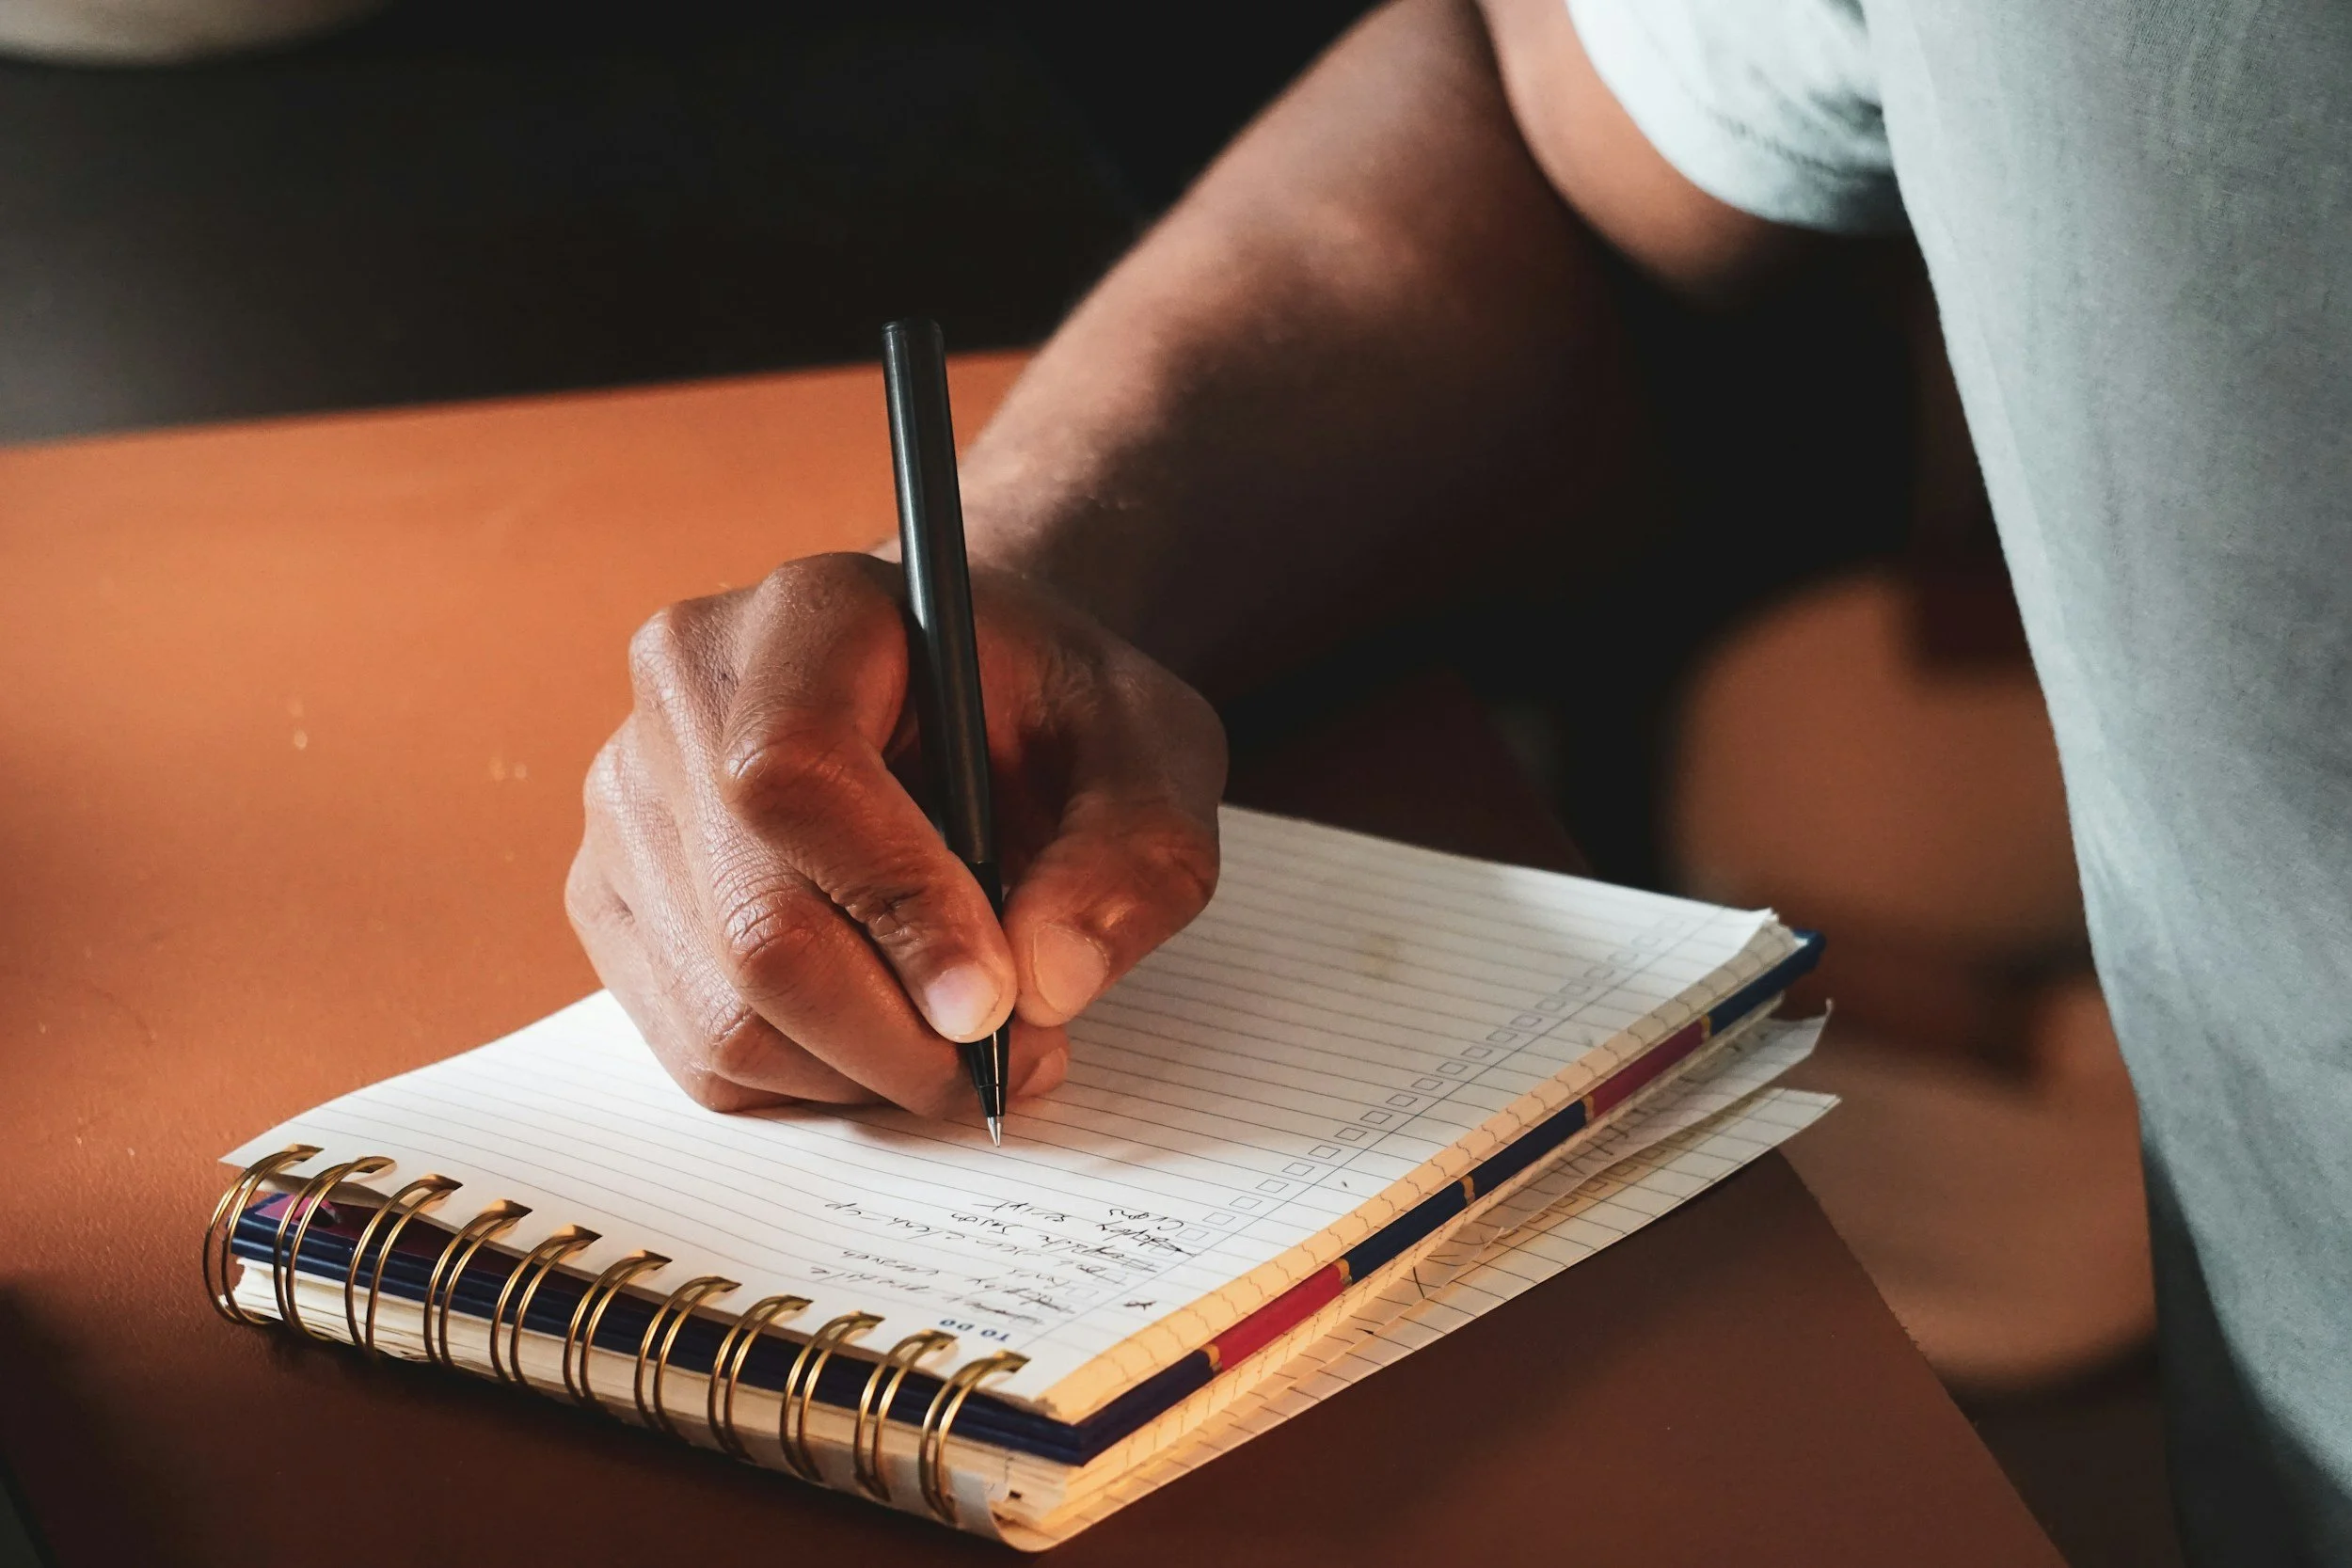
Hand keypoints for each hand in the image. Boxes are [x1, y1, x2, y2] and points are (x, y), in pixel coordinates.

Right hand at [567, 552, 1226, 1115]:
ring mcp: (630, 802)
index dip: (895, 907)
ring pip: (724, 1014)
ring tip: (969, 1045)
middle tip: (1018, 1058)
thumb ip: (1132, 856)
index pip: (792, 774)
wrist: (968, 697)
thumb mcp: (1151, 750)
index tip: (999, 999)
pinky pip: (699, 1052)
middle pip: (753, 925)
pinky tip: (890, 1034)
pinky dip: (813, 1083)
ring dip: (866, 1072)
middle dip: (901, 1032)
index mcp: (806, 615)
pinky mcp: (615, 899)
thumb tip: (1047, 986)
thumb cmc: (1051, 710)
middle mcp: (682, 696)